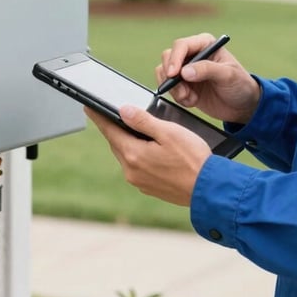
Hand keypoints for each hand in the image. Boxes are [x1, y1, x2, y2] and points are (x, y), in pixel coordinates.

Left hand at [85, 105, 211, 205]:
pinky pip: (137, 167)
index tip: (88, 107)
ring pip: (127, 156)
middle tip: (110, 115)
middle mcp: (132, 171)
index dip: (99, 117)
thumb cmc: (193, 159)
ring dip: (128, 142)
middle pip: (117, 143)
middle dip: (115, 129)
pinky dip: (138, 155)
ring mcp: (140, 182)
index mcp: (134, 154)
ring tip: (132, 129)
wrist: (208, 189)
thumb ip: (144, 121)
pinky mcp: (150, 187)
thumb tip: (123, 111)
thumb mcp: (169, 132)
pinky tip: (149, 149)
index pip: (110, 131)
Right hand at [157, 33, 260, 123]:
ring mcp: (186, 69)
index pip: (182, 45)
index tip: (174, 74)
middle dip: (171, 76)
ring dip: (174, 88)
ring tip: (190, 98)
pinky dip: (177, 97)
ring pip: (164, 73)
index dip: (174, 58)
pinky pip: (169, 87)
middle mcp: (193, 54)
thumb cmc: (240, 85)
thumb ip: (207, 70)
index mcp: (205, 44)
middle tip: (183, 92)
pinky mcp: (183, 84)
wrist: (242, 106)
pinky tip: (192, 101)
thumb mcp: (228, 75)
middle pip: (168, 57)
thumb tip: (185, 71)